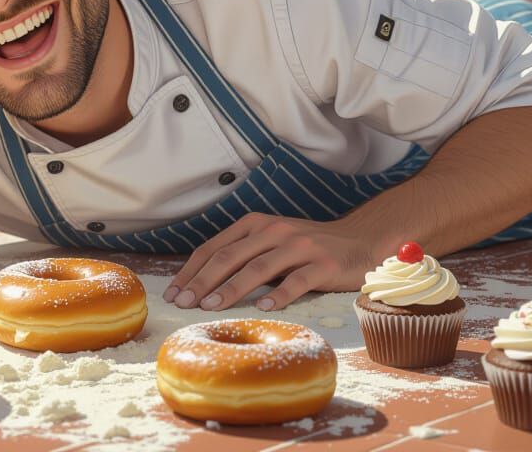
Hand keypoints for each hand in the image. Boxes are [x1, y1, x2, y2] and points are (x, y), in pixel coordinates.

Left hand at [162, 212, 371, 311]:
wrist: (358, 241)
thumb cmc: (305, 248)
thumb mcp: (269, 242)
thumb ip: (241, 255)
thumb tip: (198, 283)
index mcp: (255, 224)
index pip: (214, 248)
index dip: (191, 271)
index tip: (173, 293)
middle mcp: (274, 231)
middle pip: (230, 257)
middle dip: (203, 281)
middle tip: (184, 303)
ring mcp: (300, 246)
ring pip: (258, 268)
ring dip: (232, 289)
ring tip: (211, 307)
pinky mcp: (323, 264)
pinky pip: (297, 281)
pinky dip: (278, 295)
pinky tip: (263, 308)